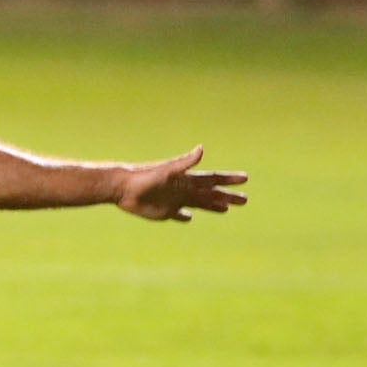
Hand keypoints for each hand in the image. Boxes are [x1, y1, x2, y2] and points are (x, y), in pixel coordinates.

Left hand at [115, 146, 246, 222]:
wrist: (122, 187)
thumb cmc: (144, 177)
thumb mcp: (167, 169)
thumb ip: (185, 162)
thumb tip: (202, 148)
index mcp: (186, 180)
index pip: (213, 179)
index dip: (229, 179)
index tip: (245, 178)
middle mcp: (183, 190)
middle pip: (211, 194)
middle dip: (228, 196)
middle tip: (245, 200)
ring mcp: (174, 201)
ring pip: (199, 204)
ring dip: (213, 205)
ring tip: (226, 208)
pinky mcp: (163, 212)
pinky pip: (178, 215)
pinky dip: (184, 217)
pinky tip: (188, 218)